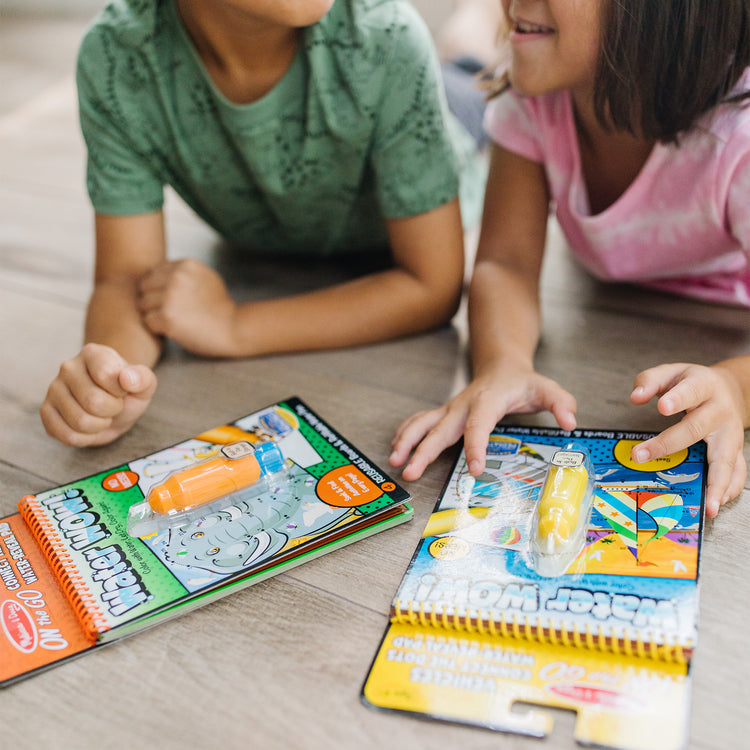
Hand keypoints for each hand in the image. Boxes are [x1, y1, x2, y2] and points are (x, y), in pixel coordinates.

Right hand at [41, 343, 156, 445]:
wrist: (114, 409)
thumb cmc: (128, 393)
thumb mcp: (144, 385)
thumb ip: (143, 378)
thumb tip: (127, 378)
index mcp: (93, 354)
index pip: (106, 374)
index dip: (120, 391)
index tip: (122, 390)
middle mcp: (68, 367)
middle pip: (93, 402)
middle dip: (112, 410)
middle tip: (113, 405)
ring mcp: (53, 389)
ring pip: (80, 422)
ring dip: (99, 425)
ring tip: (101, 415)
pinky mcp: (46, 411)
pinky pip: (67, 436)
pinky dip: (86, 438)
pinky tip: (89, 427)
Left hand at [138, 259, 237, 356]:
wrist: (233, 328)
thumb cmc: (220, 307)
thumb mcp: (206, 277)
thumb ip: (183, 272)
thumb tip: (156, 273)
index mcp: (185, 265)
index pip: (153, 273)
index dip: (159, 288)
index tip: (174, 299)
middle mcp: (176, 277)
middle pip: (144, 288)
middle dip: (153, 300)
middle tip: (172, 312)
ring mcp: (170, 297)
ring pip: (143, 305)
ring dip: (155, 315)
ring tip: (175, 320)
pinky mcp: (167, 317)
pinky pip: (148, 321)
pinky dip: (158, 328)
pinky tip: (174, 329)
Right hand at [389, 366, 576, 480]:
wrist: (501, 365)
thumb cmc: (523, 382)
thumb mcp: (548, 388)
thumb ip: (560, 403)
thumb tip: (569, 422)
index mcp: (487, 401)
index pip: (479, 426)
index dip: (476, 447)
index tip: (474, 470)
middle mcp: (463, 405)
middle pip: (440, 429)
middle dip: (423, 451)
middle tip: (410, 472)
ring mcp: (450, 409)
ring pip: (423, 424)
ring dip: (407, 442)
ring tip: (395, 462)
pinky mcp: (444, 414)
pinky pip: (420, 422)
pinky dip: (406, 434)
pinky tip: (396, 449)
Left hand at [630, 362, 746, 517]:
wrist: (729, 389)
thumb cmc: (693, 383)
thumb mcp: (672, 372)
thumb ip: (650, 381)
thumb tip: (635, 397)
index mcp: (704, 386)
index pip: (691, 391)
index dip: (677, 399)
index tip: (662, 407)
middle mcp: (720, 411)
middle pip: (696, 429)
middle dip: (667, 443)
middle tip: (640, 455)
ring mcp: (730, 434)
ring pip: (725, 459)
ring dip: (716, 483)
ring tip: (707, 505)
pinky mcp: (735, 450)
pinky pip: (737, 472)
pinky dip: (729, 489)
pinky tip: (716, 503)